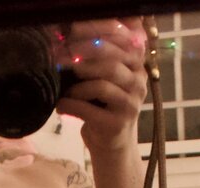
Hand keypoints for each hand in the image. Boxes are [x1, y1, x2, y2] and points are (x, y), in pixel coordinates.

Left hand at [55, 18, 147, 153]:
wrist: (112, 144)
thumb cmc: (105, 106)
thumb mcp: (107, 77)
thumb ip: (101, 57)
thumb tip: (73, 36)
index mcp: (137, 65)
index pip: (121, 41)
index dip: (96, 35)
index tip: (73, 32)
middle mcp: (138, 82)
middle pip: (112, 62)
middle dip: (83, 58)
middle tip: (62, 59)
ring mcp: (130, 105)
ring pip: (102, 85)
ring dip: (77, 86)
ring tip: (65, 90)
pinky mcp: (116, 125)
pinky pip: (89, 110)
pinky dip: (71, 105)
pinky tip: (61, 106)